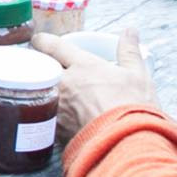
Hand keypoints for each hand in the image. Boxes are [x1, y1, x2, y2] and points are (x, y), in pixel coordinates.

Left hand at [34, 29, 157, 140]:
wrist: (127, 145)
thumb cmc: (133, 108)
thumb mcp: (138, 75)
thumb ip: (130, 51)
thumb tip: (130, 31)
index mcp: (83, 66)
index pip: (51, 45)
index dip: (42, 41)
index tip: (40, 42)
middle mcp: (65, 83)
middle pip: (38, 66)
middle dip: (38, 64)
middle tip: (43, 66)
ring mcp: (57, 107)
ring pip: (38, 91)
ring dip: (40, 88)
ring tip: (47, 91)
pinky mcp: (55, 130)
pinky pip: (43, 115)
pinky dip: (45, 113)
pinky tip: (53, 117)